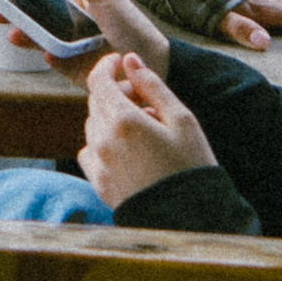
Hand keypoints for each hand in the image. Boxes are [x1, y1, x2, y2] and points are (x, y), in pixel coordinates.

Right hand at [25, 0, 167, 79]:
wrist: (151, 63)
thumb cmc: (129, 23)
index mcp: (71, 0)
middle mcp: (65, 23)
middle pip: (32, 16)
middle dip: (12, 13)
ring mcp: (67, 47)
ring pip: (38, 40)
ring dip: (24, 36)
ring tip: (15, 33)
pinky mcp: (71, 70)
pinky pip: (55, 62)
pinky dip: (49, 57)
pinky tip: (48, 53)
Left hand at [79, 51, 215, 208]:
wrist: (190, 220)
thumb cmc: (191, 167)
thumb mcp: (182, 120)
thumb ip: (152, 85)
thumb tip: (130, 60)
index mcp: (123, 121)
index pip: (98, 80)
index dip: (107, 65)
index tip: (120, 62)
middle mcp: (103, 141)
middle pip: (96, 102)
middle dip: (114, 93)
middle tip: (143, 100)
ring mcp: (98, 164)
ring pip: (92, 126)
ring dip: (110, 118)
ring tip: (143, 129)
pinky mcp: (99, 185)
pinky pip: (89, 152)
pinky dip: (102, 143)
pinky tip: (127, 150)